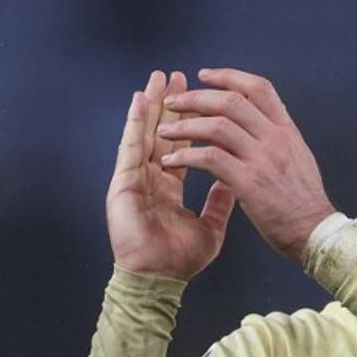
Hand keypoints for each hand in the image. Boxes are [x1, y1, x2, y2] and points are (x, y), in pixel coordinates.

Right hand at [106, 70, 235, 279]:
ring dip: (151, 105)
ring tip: (158, 78)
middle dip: (171, 103)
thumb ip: (220, 203)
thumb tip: (233, 180)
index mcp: (170, 186)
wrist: (158, 280)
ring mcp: (136, 179)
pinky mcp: (123, 183)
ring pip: (145, 133)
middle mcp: (152, 178)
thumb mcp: (210, 228)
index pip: (183, 146)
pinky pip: (130, 147)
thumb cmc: (178, 260)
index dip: (192, 122)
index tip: (202, 98)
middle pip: (162, 132)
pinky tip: (139, 102)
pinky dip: (134, 124)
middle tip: (177, 75)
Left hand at [156, 68, 335, 262]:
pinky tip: (172, 161)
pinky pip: (210, 159)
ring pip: (216, 126)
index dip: (228, 77)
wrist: (315, 231)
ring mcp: (262, 158)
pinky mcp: (249, 182)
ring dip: (185, 126)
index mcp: (286, 130)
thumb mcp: (298, 157)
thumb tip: (259, 124)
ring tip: (165, 132)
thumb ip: (277, 138)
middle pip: (231, 101)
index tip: (204, 75)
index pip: (258, 88)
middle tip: (173, 103)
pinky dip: (186, 156)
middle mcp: (275, 138)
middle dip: (196, 97)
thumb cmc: (303, 201)